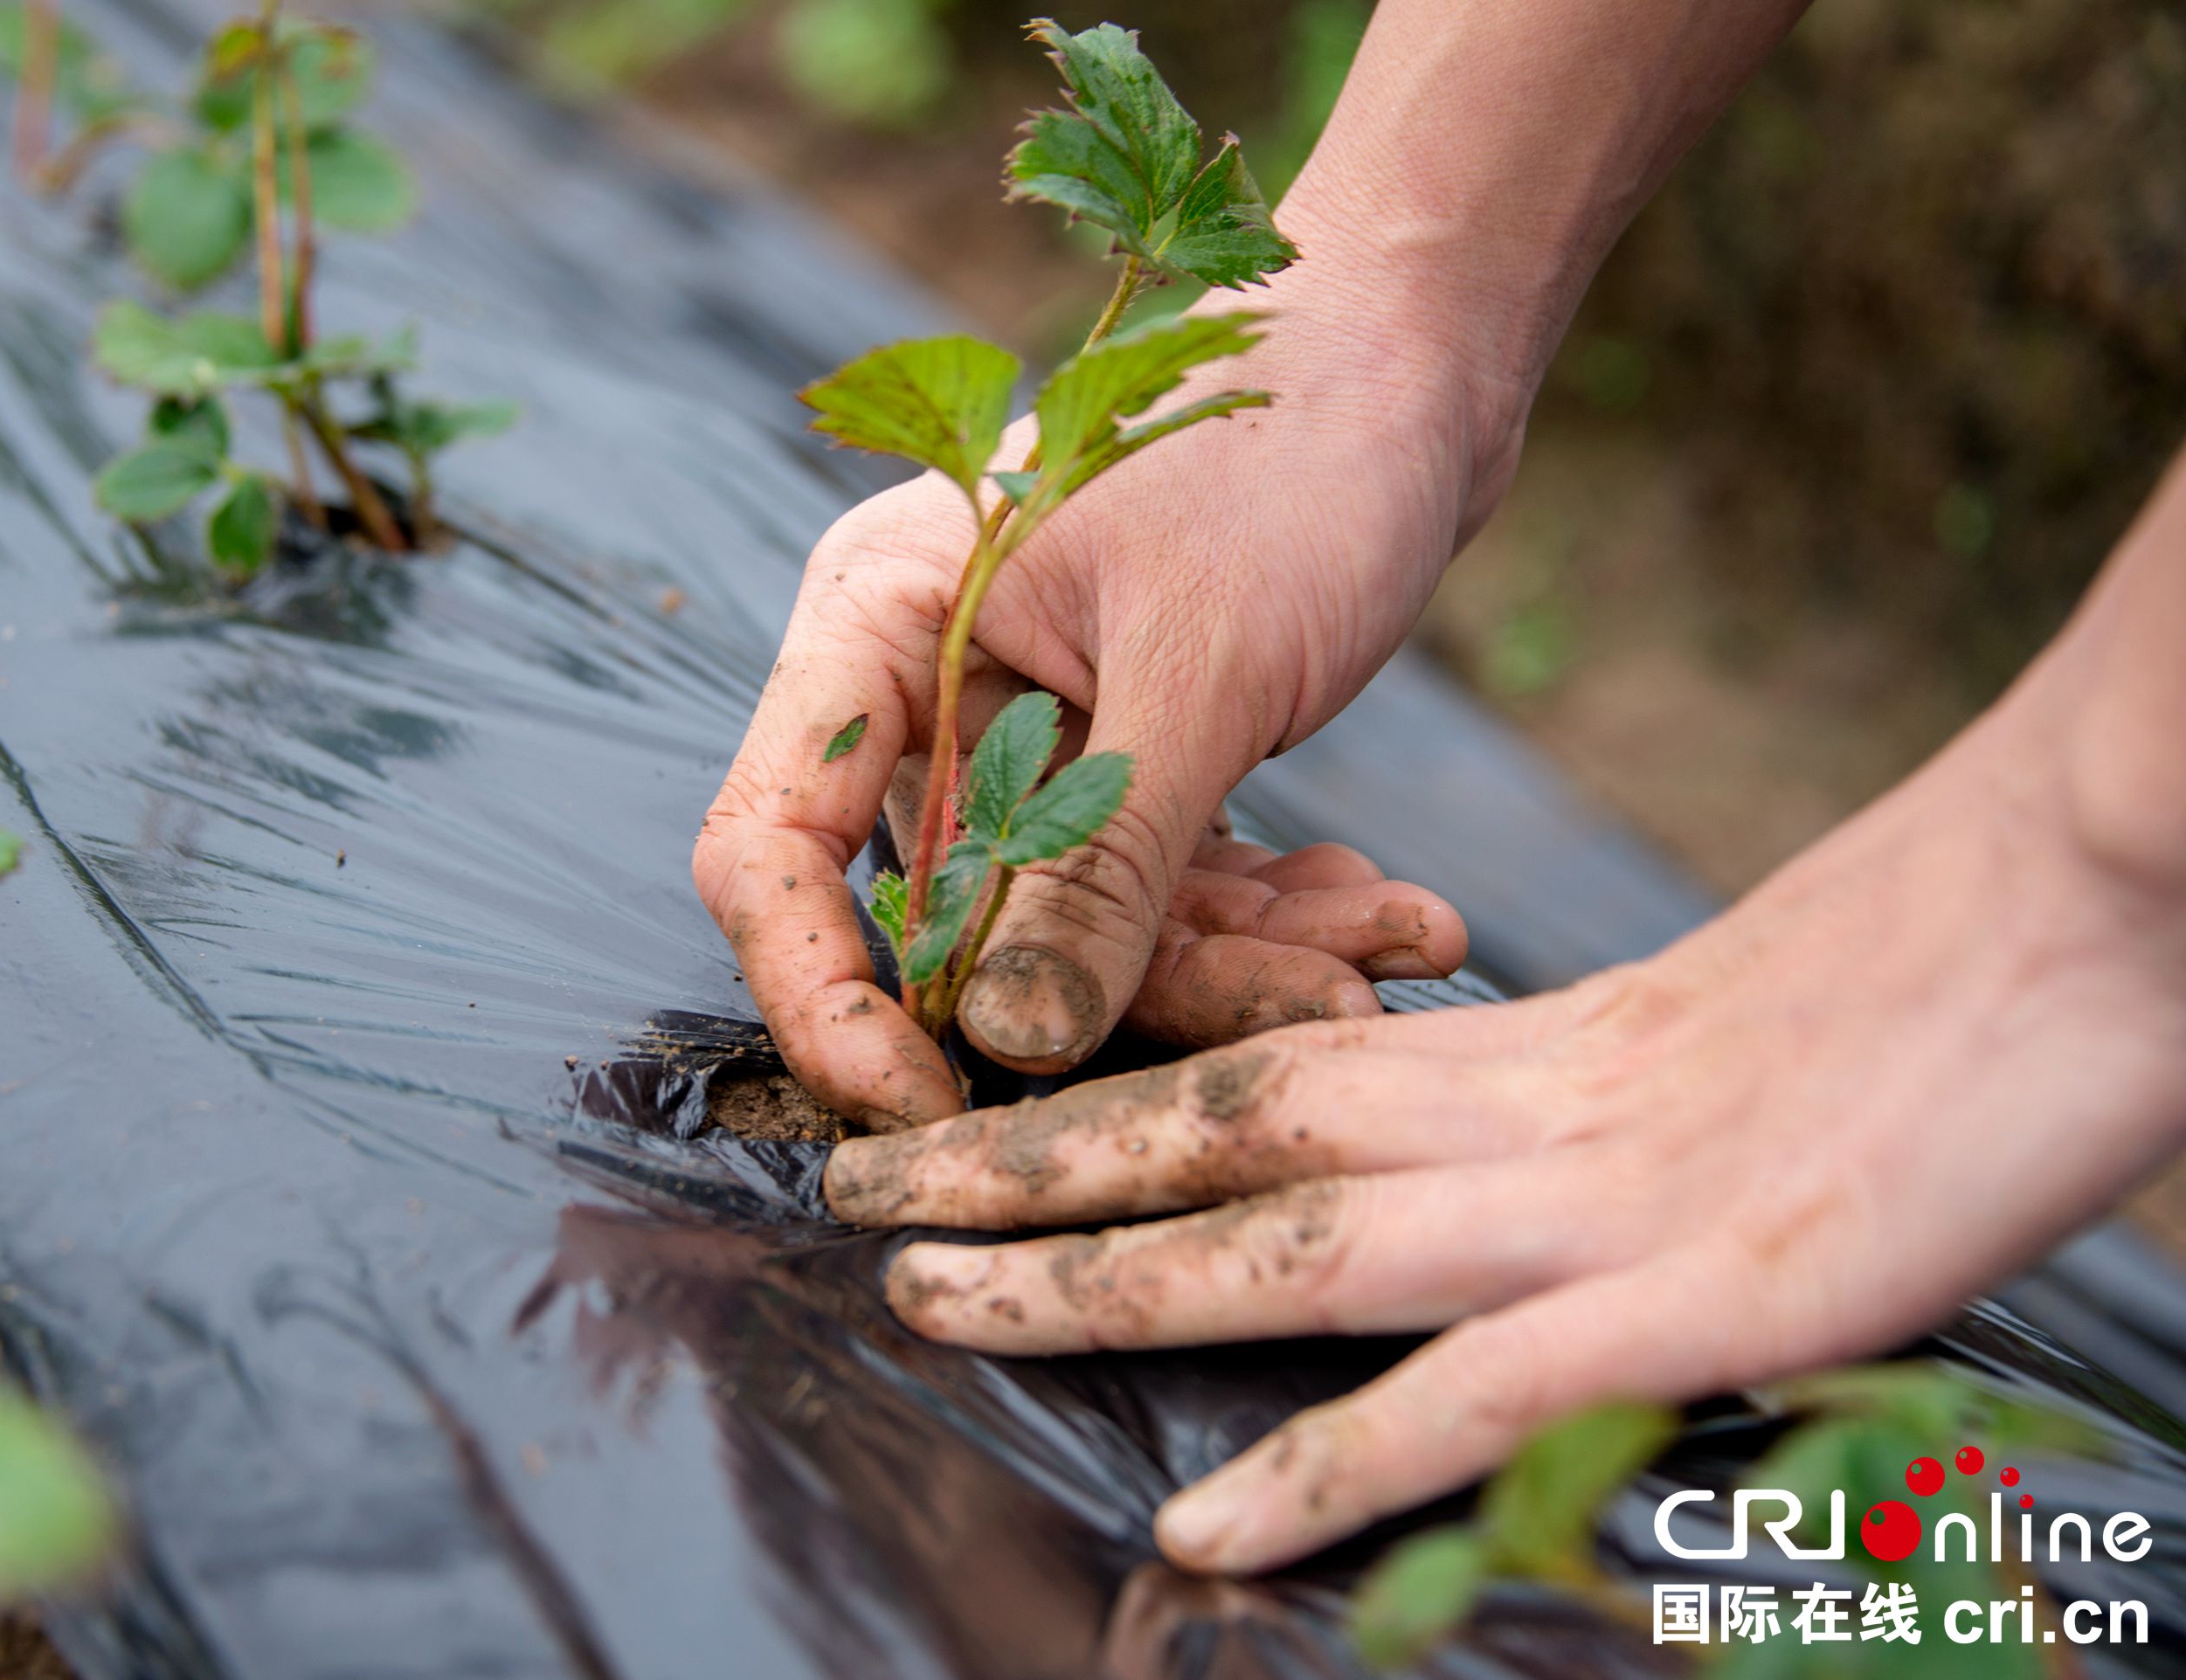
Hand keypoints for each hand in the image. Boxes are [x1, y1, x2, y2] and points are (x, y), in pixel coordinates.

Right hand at [694, 257, 1516, 1130]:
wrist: (1423, 353)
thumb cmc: (1291, 450)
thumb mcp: (1200, 666)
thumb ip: (1102, 863)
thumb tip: (1012, 1048)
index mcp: (879, 626)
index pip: (774, 849)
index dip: (823, 996)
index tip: (928, 1112)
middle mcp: (932, 690)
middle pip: (955, 917)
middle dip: (1115, 995)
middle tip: (1282, 1030)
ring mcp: (1033, 730)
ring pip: (1083, 924)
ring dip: (1233, 964)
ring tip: (1387, 950)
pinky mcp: (1133, 757)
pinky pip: (1169, 890)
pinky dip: (1270, 918)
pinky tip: (1385, 914)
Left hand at [824, 610, 2185, 1570]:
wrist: (2081, 913)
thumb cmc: (1911, 993)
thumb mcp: (1693, 1053)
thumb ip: (1557, 1106)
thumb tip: (1453, 1152)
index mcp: (1509, 1047)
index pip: (1244, 1060)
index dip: (1085, 1084)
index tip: (953, 1099)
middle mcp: (1504, 1111)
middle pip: (1206, 1127)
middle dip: (1015, 1159)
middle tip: (846, 1188)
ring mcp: (1581, 1208)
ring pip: (1278, 1240)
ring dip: (1087, 1276)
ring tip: (925, 1305)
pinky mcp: (1686, 1304)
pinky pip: (1464, 1401)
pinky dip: (1324, 1466)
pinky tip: (1199, 1530)